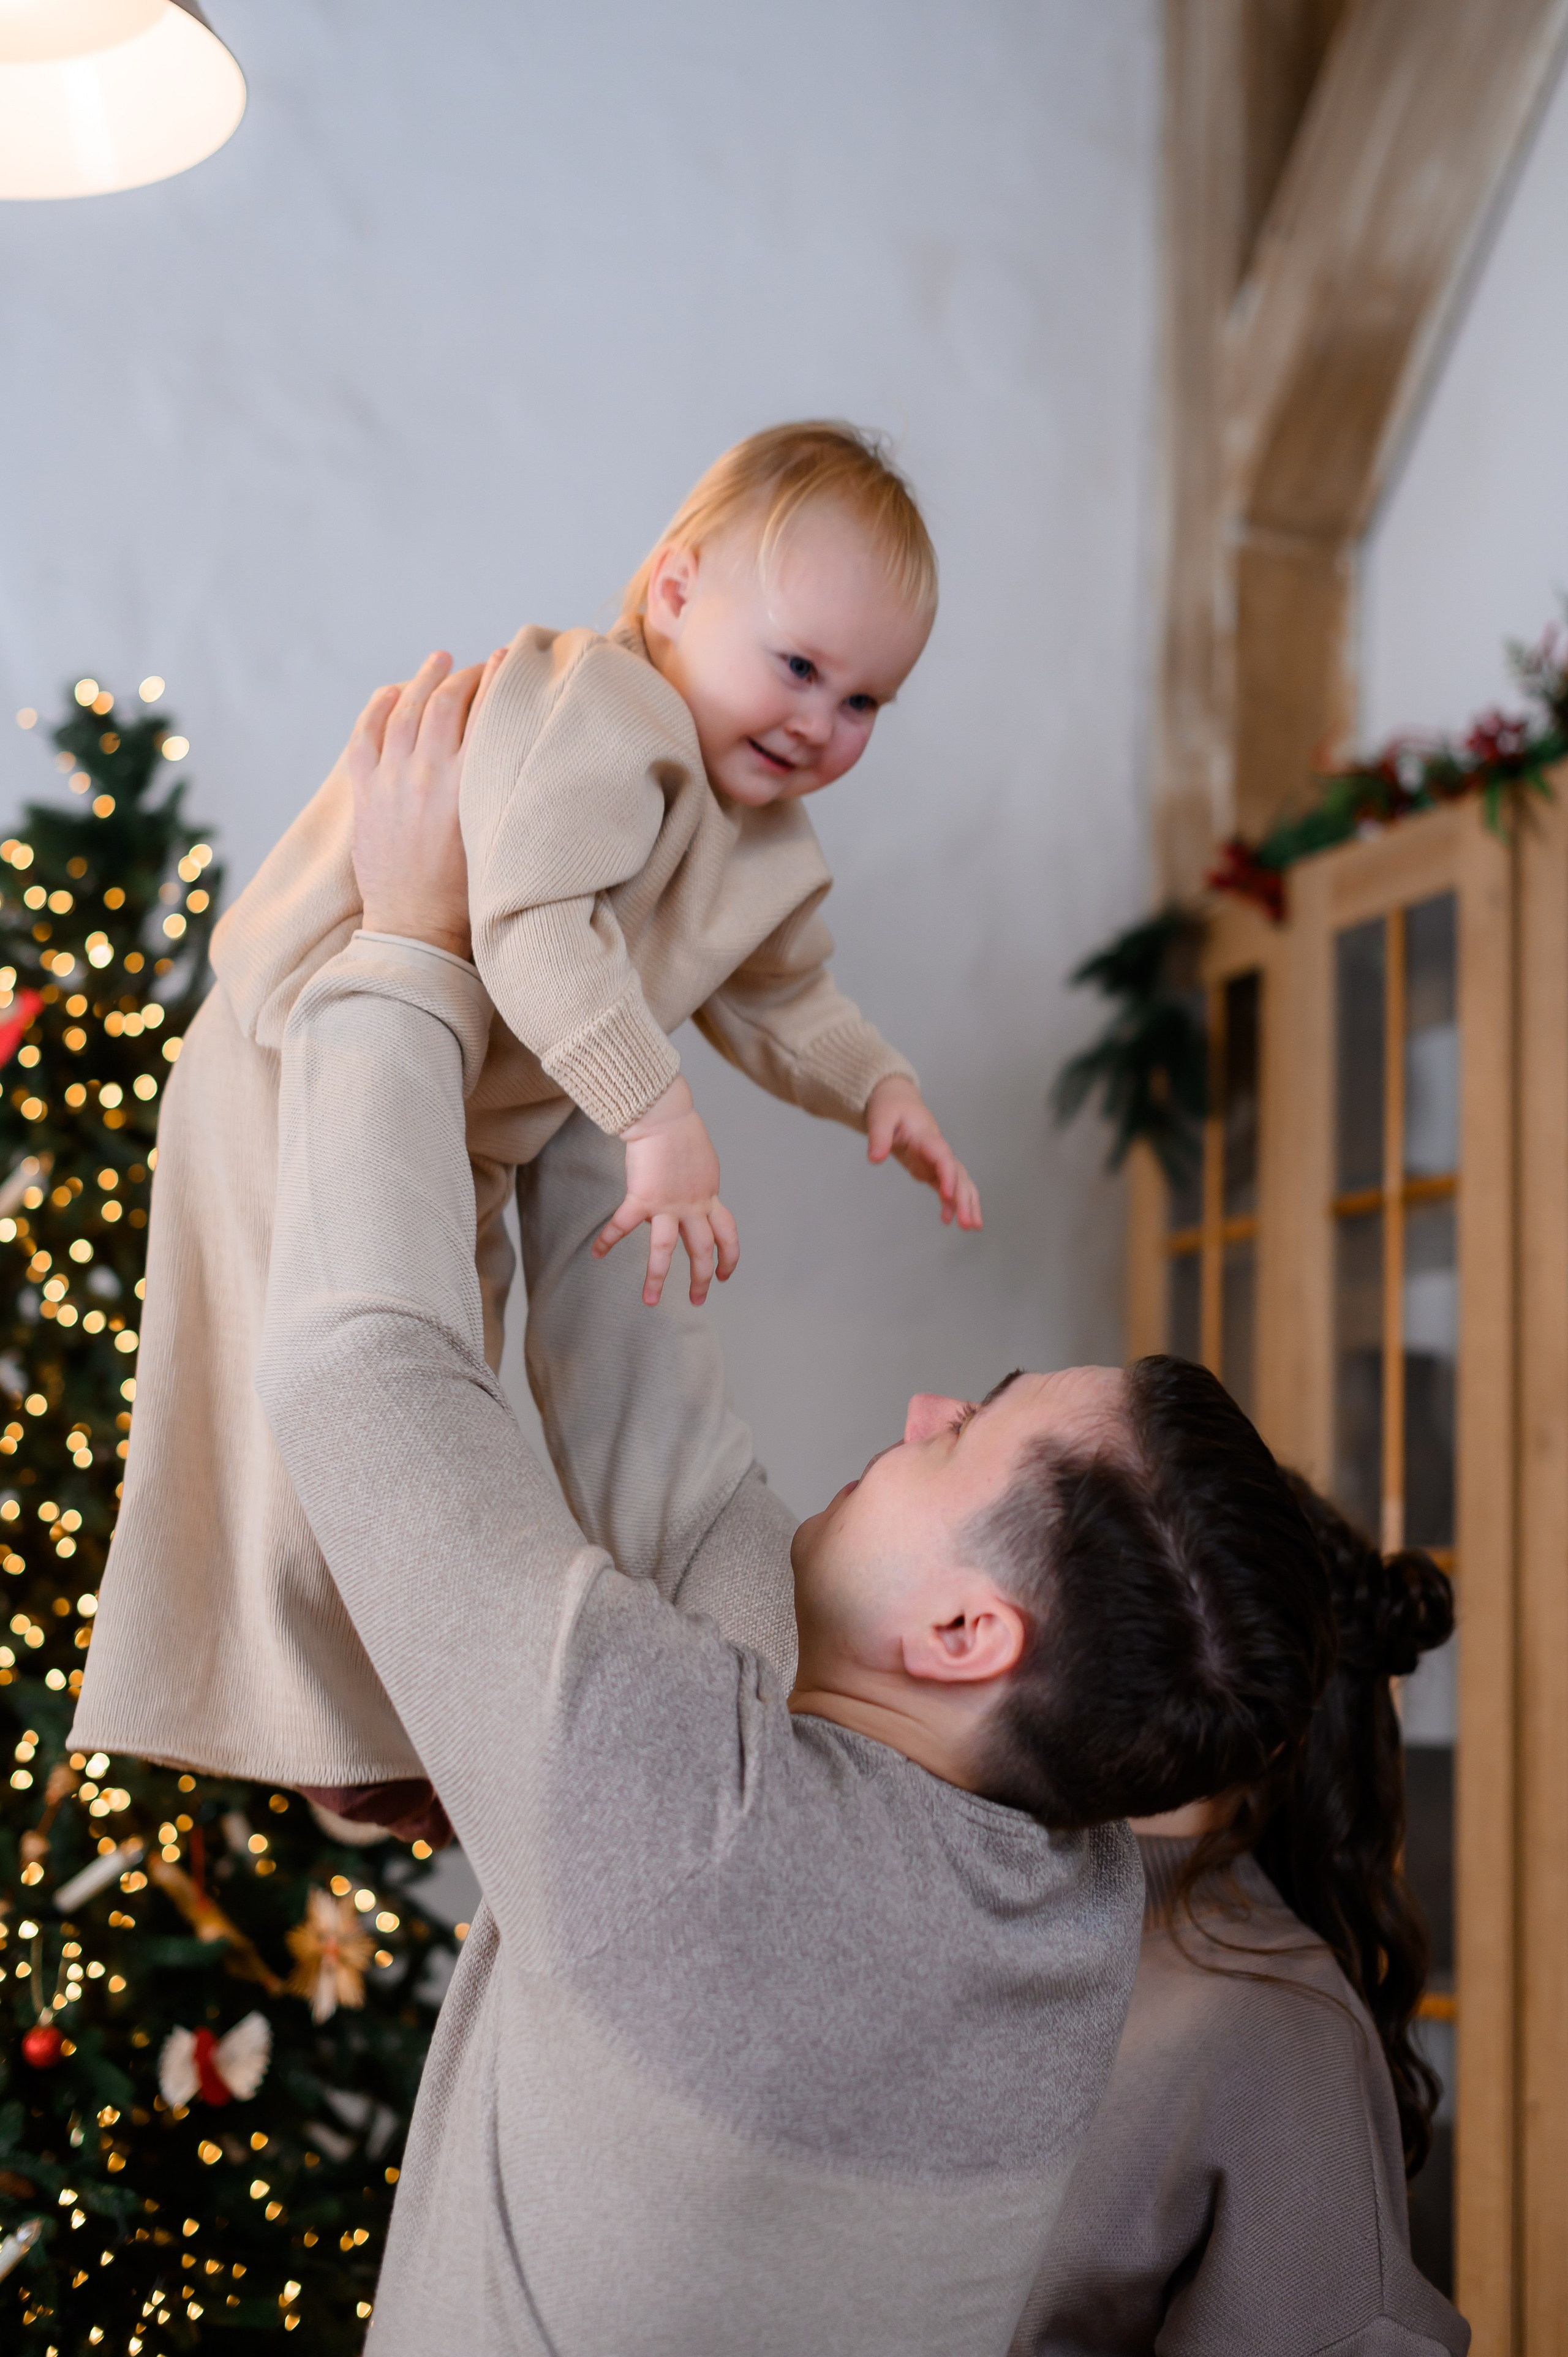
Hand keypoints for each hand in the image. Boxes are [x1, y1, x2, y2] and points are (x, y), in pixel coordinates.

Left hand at [348, 645, 505, 957]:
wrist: (418, 928)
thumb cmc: (467, 895)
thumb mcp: (495, 835)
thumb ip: (498, 790)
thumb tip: (510, 752)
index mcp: (465, 786)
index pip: (483, 713)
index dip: (495, 679)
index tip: (506, 660)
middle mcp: (426, 775)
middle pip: (443, 703)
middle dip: (462, 677)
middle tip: (476, 667)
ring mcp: (390, 782)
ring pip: (403, 710)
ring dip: (421, 680)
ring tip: (438, 661)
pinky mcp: (366, 794)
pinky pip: (364, 736)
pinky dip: (377, 707)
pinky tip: (391, 692)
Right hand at [593, 1077, 739, 1307]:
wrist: (666, 1117)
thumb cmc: (681, 1131)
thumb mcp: (701, 1163)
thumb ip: (696, 1185)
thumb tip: (686, 1197)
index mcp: (709, 1196)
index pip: (727, 1234)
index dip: (730, 1257)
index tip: (727, 1274)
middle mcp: (693, 1206)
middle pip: (702, 1250)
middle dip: (702, 1278)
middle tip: (698, 1299)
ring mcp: (668, 1204)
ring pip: (665, 1250)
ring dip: (657, 1277)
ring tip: (650, 1300)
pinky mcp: (642, 1197)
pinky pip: (622, 1224)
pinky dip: (607, 1239)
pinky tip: (596, 1253)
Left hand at [866, 1076, 981, 1228]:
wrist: (898, 1100)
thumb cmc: (891, 1107)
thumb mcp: (880, 1118)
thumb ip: (878, 1137)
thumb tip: (875, 1158)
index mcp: (926, 1136)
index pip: (942, 1156)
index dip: (948, 1175)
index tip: (947, 1196)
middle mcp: (938, 1149)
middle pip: (957, 1174)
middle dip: (963, 1199)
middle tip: (967, 1224)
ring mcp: (938, 1160)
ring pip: (960, 1182)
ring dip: (967, 1203)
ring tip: (972, 1227)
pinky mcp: (933, 1168)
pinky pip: (947, 1187)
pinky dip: (951, 1203)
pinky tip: (948, 1220)